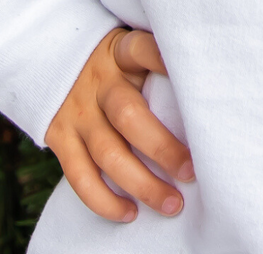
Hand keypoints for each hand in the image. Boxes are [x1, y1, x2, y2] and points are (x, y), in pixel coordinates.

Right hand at [45, 26, 194, 223]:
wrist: (54, 64)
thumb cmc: (112, 64)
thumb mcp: (129, 50)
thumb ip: (156, 64)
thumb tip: (207, 88)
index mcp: (119, 53)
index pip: (142, 50)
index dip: (164, 62)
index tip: (198, 81)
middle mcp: (97, 81)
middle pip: (128, 116)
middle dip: (162, 149)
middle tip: (191, 172)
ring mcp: (76, 111)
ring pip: (108, 153)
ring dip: (142, 184)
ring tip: (172, 203)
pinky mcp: (60, 138)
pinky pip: (80, 176)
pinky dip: (104, 200)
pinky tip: (130, 212)